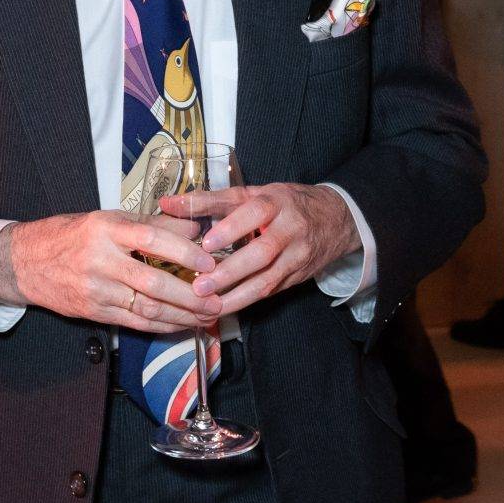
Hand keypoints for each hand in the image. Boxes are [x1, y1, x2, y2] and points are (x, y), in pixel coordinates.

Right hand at [0, 211, 219, 332]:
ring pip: (146, 307)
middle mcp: (100, 260)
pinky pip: (134, 322)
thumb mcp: (108, 219)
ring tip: (208, 316)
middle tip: (217, 299)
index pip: (151, 239)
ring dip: (182, 315)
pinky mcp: (94, 311)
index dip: (184, 251)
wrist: (26, 262)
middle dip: (190, 295)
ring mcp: (96, 290)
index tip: (209, 262)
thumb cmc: (71, 235)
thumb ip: (151, 224)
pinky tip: (182, 324)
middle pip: (153, 282)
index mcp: (105, 229)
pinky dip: (162, 325)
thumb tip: (193, 228)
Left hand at [159, 183, 357, 314]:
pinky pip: (270, 292)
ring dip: (237, 296)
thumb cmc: (285, 203)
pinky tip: (224, 308)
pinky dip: (246, 301)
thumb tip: (167, 204)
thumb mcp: (253, 193)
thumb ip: (210, 200)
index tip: (205, 244)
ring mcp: (297, 256)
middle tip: (200, 286)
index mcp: (277, 202)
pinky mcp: (297, 277)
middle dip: (230, 272)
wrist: (336, 219)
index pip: (255, 213)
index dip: (231, 229)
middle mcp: (290, 229)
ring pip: (268, 280)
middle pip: (262, 252)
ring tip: (208, 306)